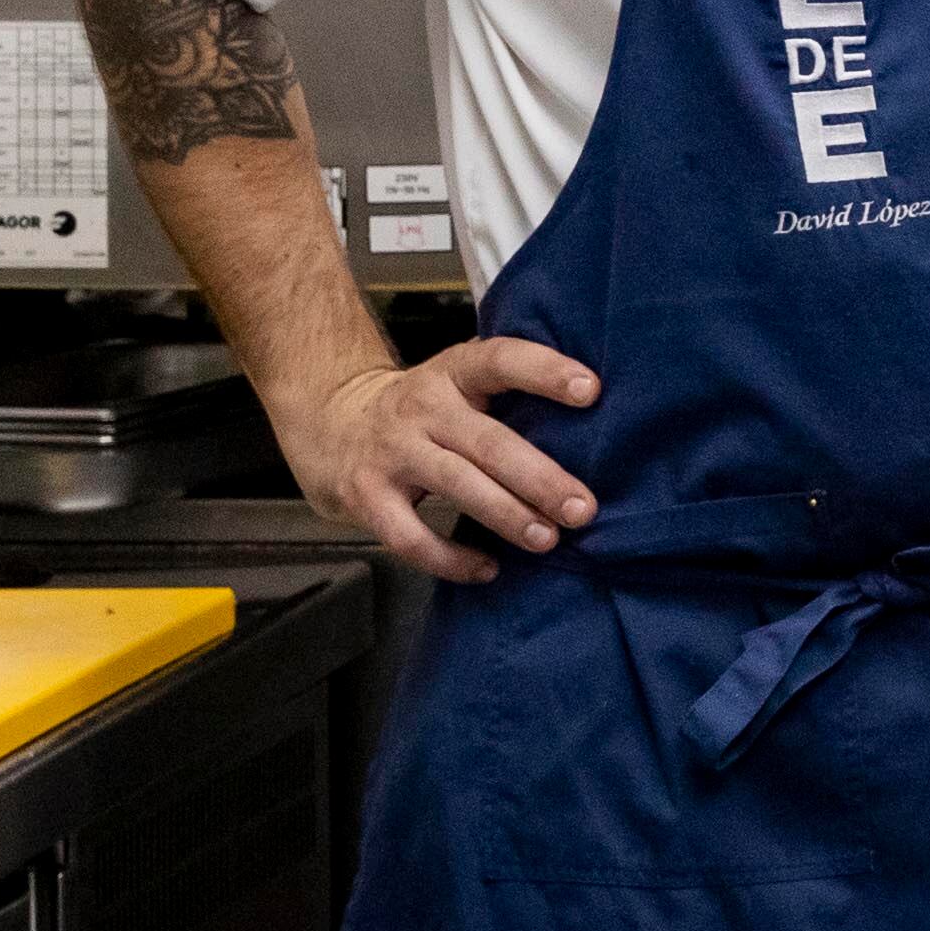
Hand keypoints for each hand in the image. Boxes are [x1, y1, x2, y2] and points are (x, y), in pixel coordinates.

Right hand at [279, 341, 603, 584]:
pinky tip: (487, 569)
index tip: (593, 390)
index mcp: (454, 372)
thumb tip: (598, 430)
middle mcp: (422, 408)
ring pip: (457, 486)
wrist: (331, 423)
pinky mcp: (367, 497)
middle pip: (489, 442)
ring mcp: (392, 453)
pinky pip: (410, 536)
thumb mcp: (459, 383)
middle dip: (541, 478)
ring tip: (548, 539)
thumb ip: (510, 396)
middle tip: (583, 508)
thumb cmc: (425, 408)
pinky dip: (450, 558)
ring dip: (507, 516)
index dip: (546, 371)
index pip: (502, 360)